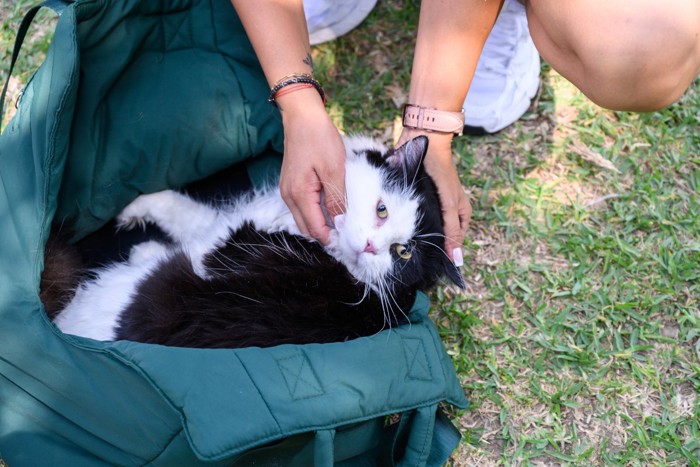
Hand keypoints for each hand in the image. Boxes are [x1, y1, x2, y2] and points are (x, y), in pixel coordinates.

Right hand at [278, 91, 345, 243]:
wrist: (302, 116)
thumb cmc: (318, 138)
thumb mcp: (334, 169)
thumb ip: (336, 199)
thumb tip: (340, 223)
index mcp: (299, 194)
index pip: (314, 228)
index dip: (331, 238)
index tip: (350, 240)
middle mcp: (289, 196)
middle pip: (306, 228)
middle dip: (325, 235)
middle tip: (348, 234)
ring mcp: (287, 190)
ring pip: (303, 218)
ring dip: (320, 224)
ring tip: (342, 222)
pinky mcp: (290, 184)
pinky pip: (302, 207)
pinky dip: (315, 213)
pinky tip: (331, 208)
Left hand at [399, 129, 470, 263]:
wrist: (424, 141)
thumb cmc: (441, 171)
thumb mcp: (450, 204)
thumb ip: (451, 231)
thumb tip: (457, 260)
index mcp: (459, 214)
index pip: (453, 244)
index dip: (444, 256)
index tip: (432, 270)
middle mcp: (445, 212)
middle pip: (436, 237)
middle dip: (425, 247)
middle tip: (412, 260)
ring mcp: (430, 206)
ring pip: (420, 229)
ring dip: (411, 237)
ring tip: (401, 250)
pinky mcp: (414, 200)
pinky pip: (408, 218)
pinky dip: (402, 224)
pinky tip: (394, 233)